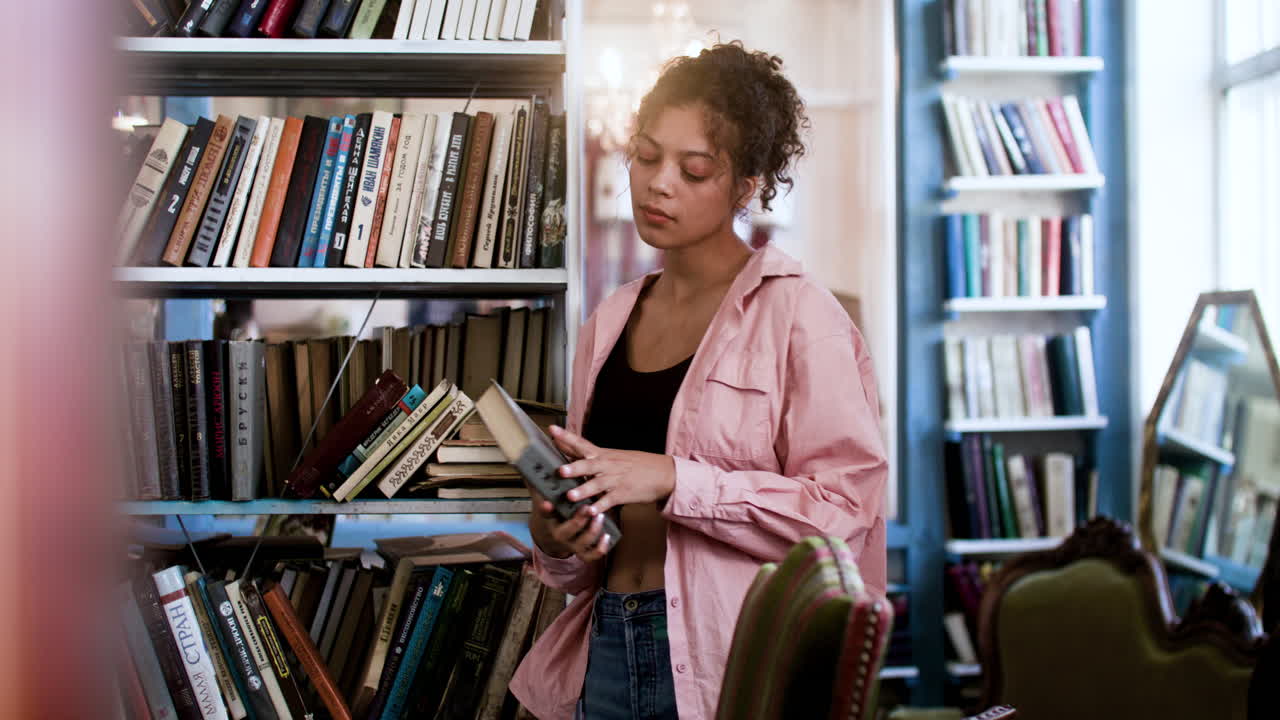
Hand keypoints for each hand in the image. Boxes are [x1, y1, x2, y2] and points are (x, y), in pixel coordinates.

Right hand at [527, 489, 611, 561]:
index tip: (547, 503)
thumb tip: (522, 460)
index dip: (546, 509)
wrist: (552, 536)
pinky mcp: (582, 551)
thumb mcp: (543, 497)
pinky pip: (592, 555)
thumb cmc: (552, 512)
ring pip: (582, 542)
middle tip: (586, 507)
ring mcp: (572, 544)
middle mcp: (559, 533)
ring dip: (592, 531)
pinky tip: (607, 537)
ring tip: (600, 517)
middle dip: (577, 520)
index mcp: (549, 519)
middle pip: (567, 530)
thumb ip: (538, 481)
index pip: (544, 513)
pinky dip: (600, 548)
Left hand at [550, 425, 675, 515]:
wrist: (662, 473)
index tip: (552, 429)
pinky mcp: (622, 494)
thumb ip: (592, 456)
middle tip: (560, 470)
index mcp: (603, 454)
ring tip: (570, 496)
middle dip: (573, 467)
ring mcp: (615, 480)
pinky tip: (590, 512)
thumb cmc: (636, 464)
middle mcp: (607, 465)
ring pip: (596, 485)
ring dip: (583, 490)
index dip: (566, 436)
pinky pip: (608, 501)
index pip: (581, 443)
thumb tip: (569, 450)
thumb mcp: (614, 456)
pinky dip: (599, 507)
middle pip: (588, 465)